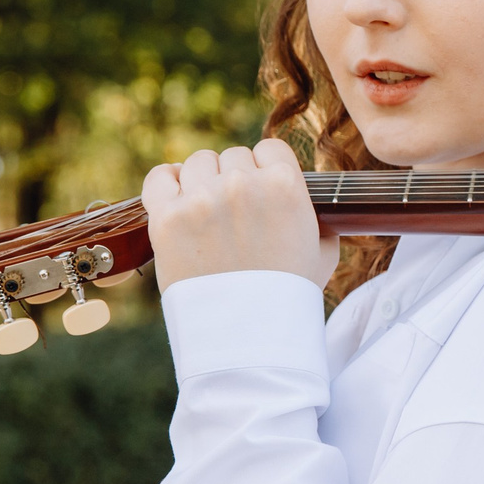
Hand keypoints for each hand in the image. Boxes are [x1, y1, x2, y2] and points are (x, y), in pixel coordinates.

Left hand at [142, 139, 339, 292]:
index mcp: (285, 185)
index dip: (267, 169)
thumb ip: (317, 216)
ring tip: (208, 212)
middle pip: (233, 156)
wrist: (249, 334)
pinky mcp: (167, 218)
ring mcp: (202, 200)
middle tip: (236, 214)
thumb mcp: (323, 250)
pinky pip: (160, 177)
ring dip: (203, 181)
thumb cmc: (289, 294)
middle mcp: (242, 185)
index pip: (270, 149)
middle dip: (235, 180)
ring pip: (198, 163)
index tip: (261, 190)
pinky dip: (168, 183)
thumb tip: (307, 203)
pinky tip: (178, 197)